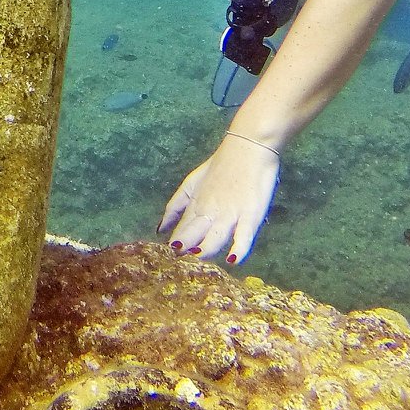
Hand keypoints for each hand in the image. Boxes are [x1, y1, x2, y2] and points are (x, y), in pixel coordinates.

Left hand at [158, 132, 281, 264]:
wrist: (248, 146)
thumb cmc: (221, 165)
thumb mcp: (192, 183)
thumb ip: (176, 205)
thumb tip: (159, 229)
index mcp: (195, 206)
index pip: (181, 231)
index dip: (176, 244)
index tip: (168, 258)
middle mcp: (209, 212)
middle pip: (193, 236)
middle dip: (184, 250)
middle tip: (179, 262)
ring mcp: (230, 214)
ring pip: (214, 239)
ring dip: (204, 251)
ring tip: (198, 257)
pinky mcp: (251, 214)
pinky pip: (244, 236)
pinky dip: (238, 249)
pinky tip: (232, 259)